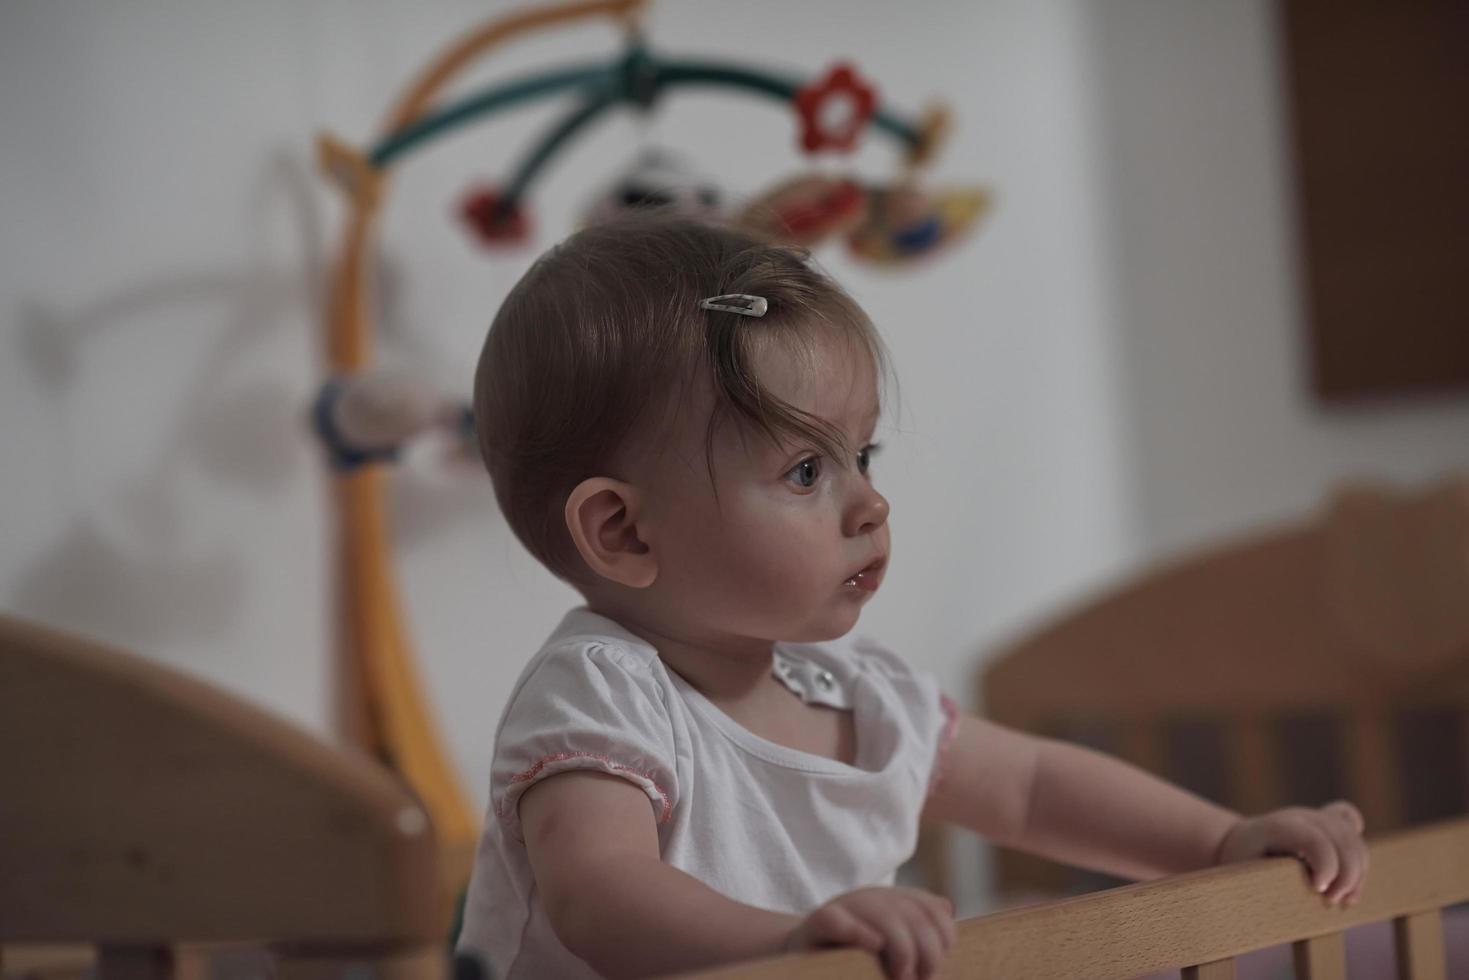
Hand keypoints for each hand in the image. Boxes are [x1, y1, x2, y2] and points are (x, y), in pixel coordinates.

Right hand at [785, 886, 955, 979]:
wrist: (802, 958)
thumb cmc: (853, 957)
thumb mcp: (891, 941)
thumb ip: (917, 928)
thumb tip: (948, 907)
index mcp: (891, 901)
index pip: (931, 909)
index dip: (944, 936)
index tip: (938, 965)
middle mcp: (870, 898)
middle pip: (911, 914)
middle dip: (926, 951)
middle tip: (920, 978)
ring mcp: (843, 908)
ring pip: (882, 916)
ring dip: (901, 948)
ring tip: (900, 975)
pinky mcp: (816, 923)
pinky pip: (836, 921)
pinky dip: (857, 932)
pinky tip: (873, 946)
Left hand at [1216, 801, 1367, 905]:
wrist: (1236, 843)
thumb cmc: (1241, 864)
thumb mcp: (1246, 874)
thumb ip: (1273, 880)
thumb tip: (1304, 892)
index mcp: (1277, 827)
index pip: (1314, 839)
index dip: (1326, 866)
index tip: (1319, 892)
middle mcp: (1300, 816)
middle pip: (1341, 838)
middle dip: (1345, 875)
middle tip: (1331, 902)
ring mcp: (1314, 816)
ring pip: (1352, 837)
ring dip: (1357, 872)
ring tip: (1343, 899)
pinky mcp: (1325, 821)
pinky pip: (1350, 820)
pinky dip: (1357, 848)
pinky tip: (1354, 874)